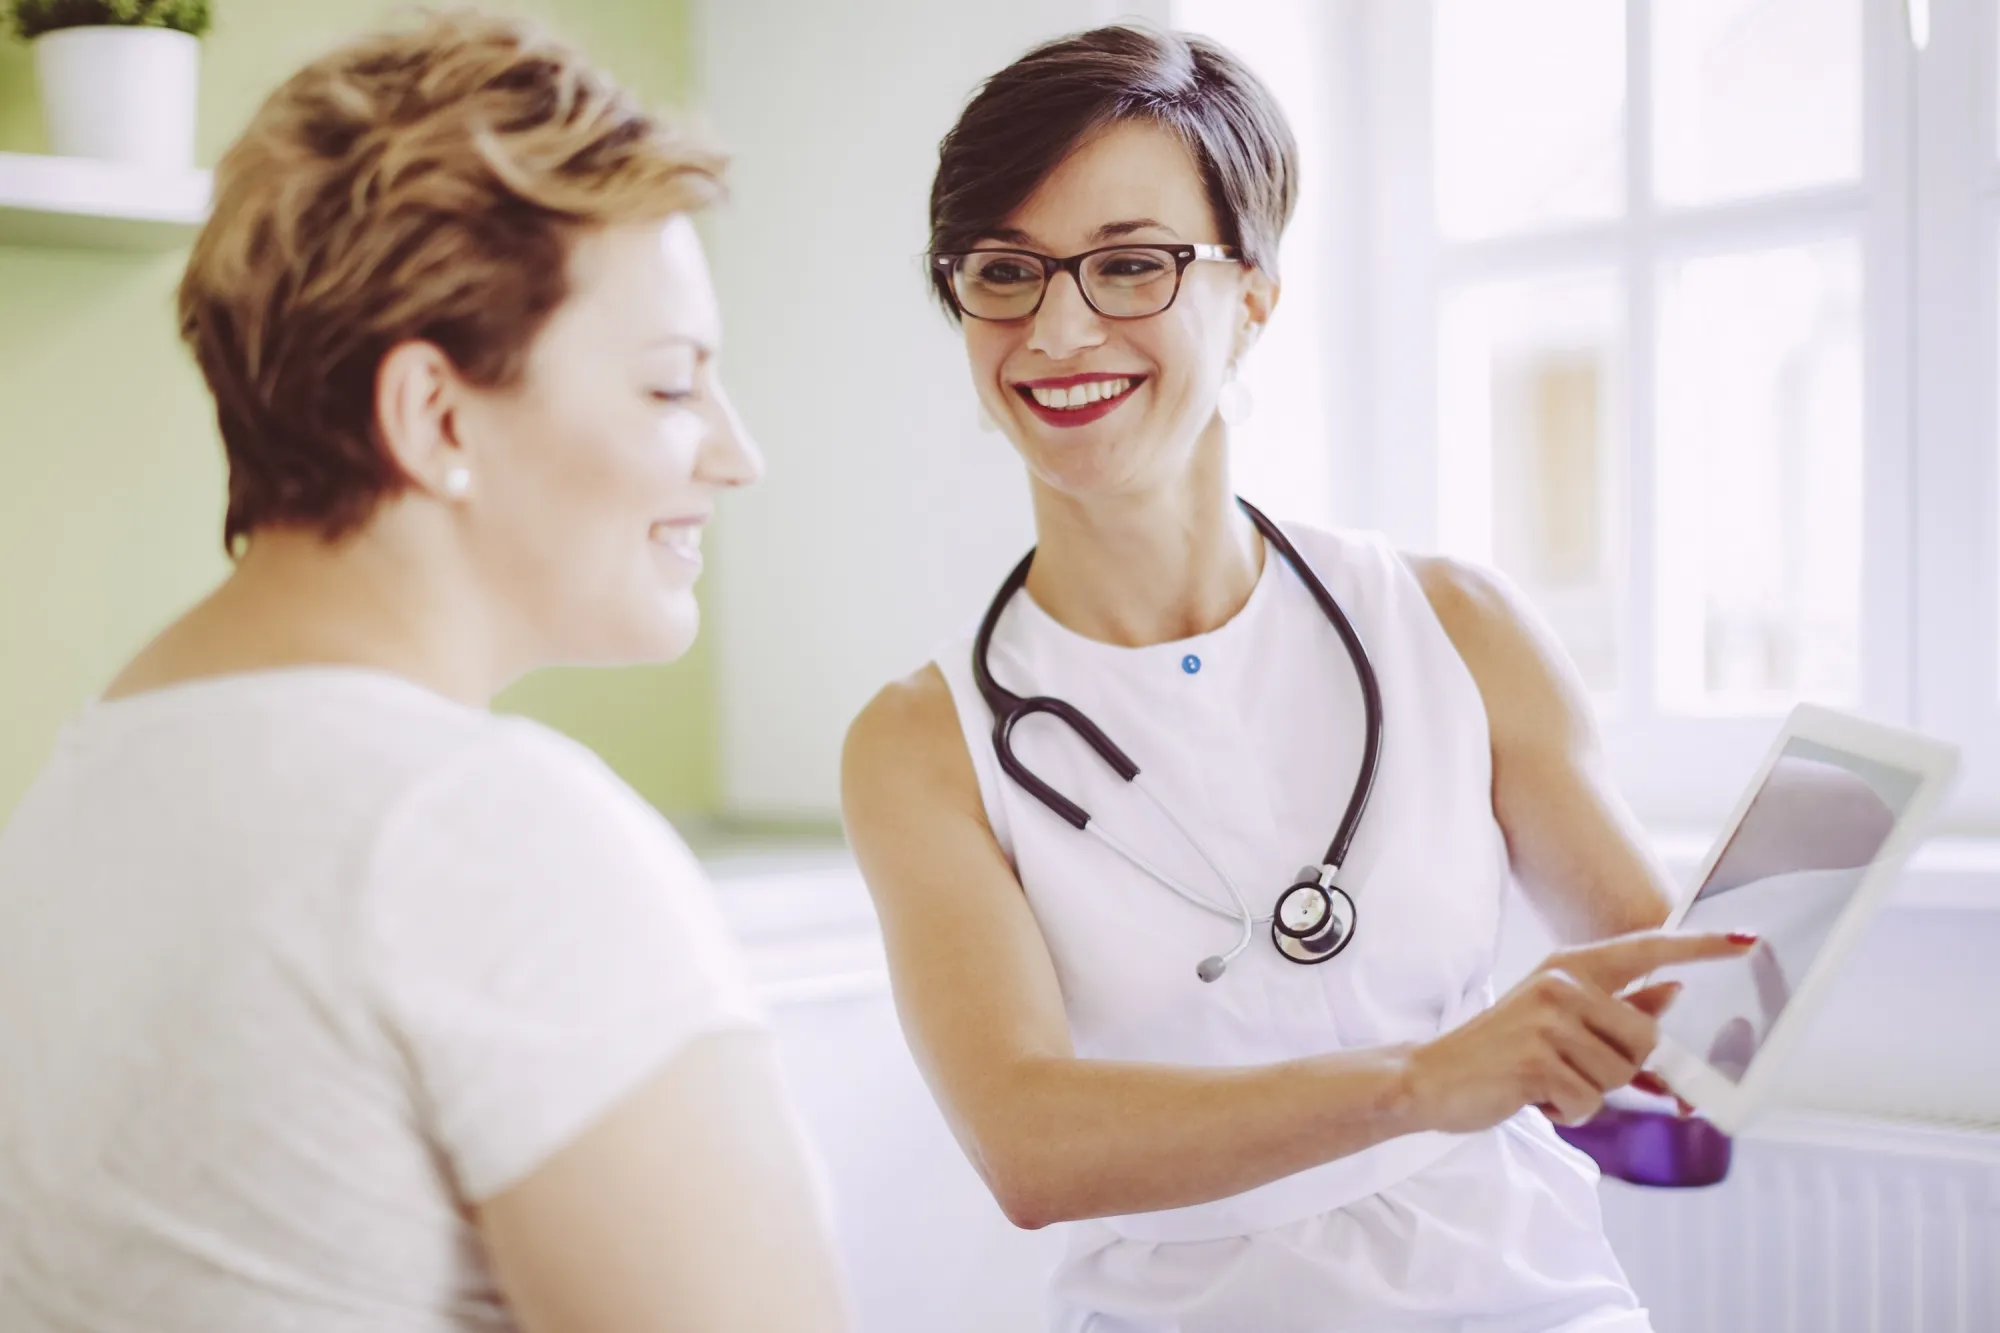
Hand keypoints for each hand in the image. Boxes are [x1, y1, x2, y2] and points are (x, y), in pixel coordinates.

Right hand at [1406, 930, 1756, 1133]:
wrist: (1431, 1078)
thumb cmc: (1502, 1053)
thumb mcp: (1560, 1022)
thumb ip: (1617, 1010)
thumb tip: (1672, 992)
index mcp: (1571, 967)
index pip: (1648, 950)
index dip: (1700, 947)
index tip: (1747, 940)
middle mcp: (1562, 984)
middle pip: (1646, 1039)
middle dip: (1620, 1071)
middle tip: (1571, 1071)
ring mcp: (1549, 1019)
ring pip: (1619, 1076)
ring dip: (1589, 1094)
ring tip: (1545, 1082)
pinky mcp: (1538, 1058)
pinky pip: (1589, 1101)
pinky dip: (1567, 1113)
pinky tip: (1534, 1097)